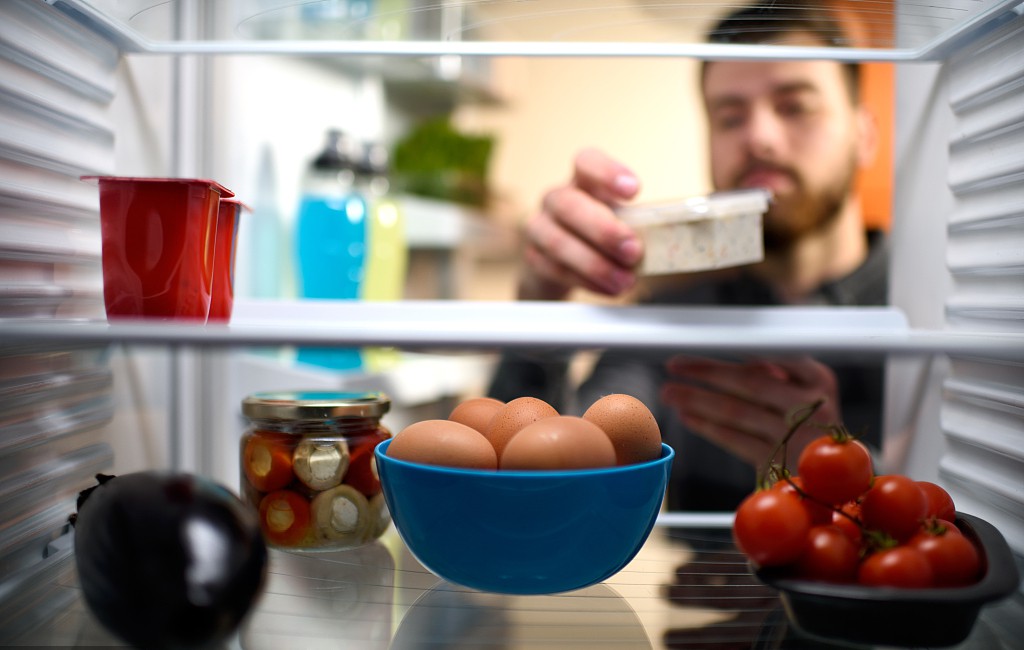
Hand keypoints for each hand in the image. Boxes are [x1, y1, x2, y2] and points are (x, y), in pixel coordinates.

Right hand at [518, 148, 643, 300]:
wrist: (562, 265)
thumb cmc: (600, 236)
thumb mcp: (621, 220)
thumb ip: (641, 222)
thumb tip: (680, 235)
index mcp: (582, 181)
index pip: (587, 163)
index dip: (607, 173)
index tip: (634, 190)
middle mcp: (556, 199)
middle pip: (569, 204)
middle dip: (604, 230)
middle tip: (633, 251)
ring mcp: (539, 228)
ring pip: (559, 242)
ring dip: (596, 264)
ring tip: (625, 280)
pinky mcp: (534, 258)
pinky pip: (556, 270)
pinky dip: (587, 281)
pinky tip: (609, 288)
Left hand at [659, 354, 842, 468]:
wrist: (838, 477)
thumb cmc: (812, 426)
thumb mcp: (807, 393)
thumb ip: (776, 373)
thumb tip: (741, 359)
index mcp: (819, 379)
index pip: (768, 356)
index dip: (733, 350)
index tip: (699, 345)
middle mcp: (812, 405)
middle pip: (749, 381)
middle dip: (706, 372)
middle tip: (674, 365)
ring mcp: (797, 435)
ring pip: (737, 411)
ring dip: (697, 399)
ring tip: (670, 392)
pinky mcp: (782, 463)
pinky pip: (736, 439)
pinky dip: (708, 426)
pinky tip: (688, 416)